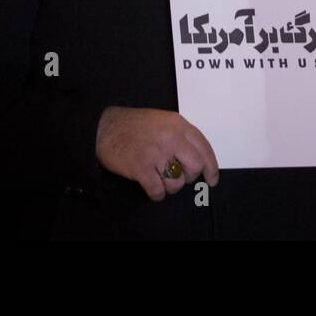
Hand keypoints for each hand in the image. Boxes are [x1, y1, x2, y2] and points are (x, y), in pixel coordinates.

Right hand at [95, 106, 219, 201]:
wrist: (104, 127)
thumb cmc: (133, 125)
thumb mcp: (163, 120)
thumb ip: (181, 135)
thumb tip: (197, 158)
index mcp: (178, 124)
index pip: (204, 148)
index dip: (211, 167)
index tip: (212, 178)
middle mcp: (170, 138)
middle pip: (195, 167)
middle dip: (190, 177)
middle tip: (181, 177)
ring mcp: (156, 153)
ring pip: (177, 182)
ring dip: (171, 187)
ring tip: (161, 180)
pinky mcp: (141, 168)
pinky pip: (158, 190)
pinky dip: (157, 194)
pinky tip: (153, 188)